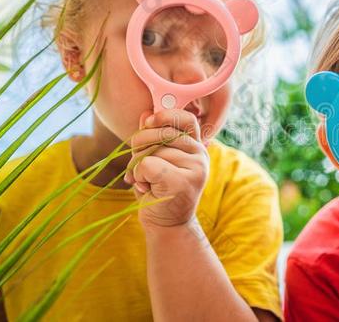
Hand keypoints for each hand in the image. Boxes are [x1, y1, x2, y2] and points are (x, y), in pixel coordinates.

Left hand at [125, 109, 208, 229]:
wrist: (167, 225)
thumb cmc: (159, 191)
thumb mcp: (155, 160)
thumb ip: (152, 137)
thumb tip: (146, 113)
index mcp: (196, 146)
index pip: (186, 118)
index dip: (166, 115)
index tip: (149, 122)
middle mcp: (200, 155)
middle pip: (161, 133)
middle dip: (139, 144)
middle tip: (137, 163)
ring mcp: (196, 168)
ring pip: (152, 152)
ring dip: (138, 167)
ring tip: (146, 182)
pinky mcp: (184, 182)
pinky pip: (148, 165)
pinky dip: (139, 177)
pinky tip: (147, 188)